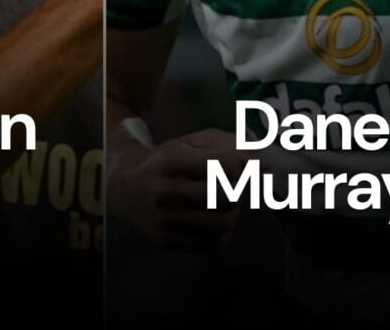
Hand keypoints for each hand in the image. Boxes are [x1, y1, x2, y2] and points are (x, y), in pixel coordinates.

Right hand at [108, 128, 242, 251]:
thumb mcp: (191, 143)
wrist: (124, 186)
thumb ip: (229, 147)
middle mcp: (165, 190)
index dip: (244, 166)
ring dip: (233, 214)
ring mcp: (164, 219)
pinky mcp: (166, 241)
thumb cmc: (166, 161)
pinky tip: (215, 222)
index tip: (243, 167)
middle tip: (233, 187)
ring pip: (223, 224)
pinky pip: (213, 245)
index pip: (226, 165)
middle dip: (238, 191)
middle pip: (227, 196)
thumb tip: (264, 165)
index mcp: (173, 159)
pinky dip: (223, 234)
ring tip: (225, 206)